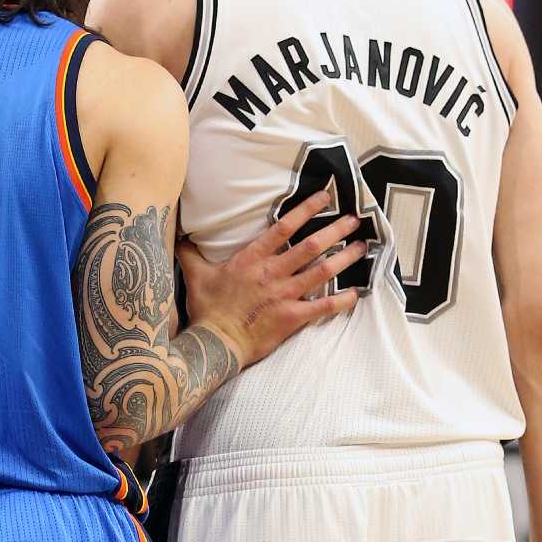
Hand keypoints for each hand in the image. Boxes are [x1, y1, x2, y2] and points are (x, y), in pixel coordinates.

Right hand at [178, 191, 367, 369]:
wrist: (215, 343)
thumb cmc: (206, 309)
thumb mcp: (195, 275)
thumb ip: (190, 252)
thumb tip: (178, 235)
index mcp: (252, 259)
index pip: (285, 227)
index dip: (307, 209)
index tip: (326, 197)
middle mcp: (273, 272)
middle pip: (312, 245)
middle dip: (336, 230)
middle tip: (355, 219)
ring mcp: (285, 295)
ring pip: (322, 271)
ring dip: (345, 258)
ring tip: (363, 248)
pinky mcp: (292, 317)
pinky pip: (323, 307)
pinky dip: (341, 300)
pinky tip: (356, 293)